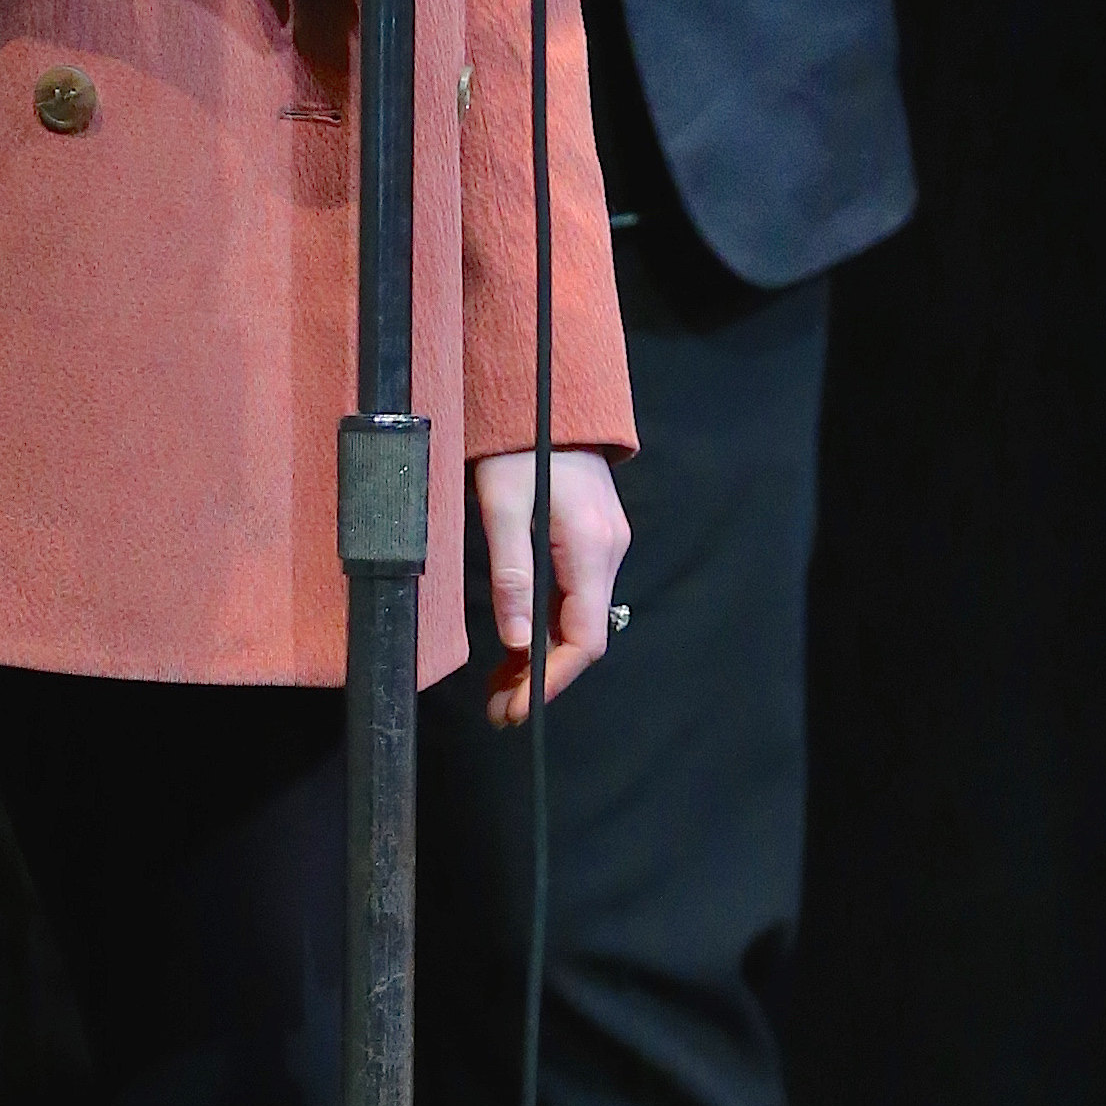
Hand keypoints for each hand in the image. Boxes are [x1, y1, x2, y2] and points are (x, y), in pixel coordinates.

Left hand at [473, 447, 630, 722]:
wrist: (546, 395)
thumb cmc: (518, 444)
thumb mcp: (502, 506)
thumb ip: (512, 573)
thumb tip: (515, 641)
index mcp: (590, 549)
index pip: (584, 639)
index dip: (552, 679)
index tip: (518, 708)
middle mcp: (608, 552)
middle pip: (582, 636)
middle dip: (541, 678)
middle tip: (498, 710)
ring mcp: (604, 545)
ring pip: (577, 620)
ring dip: (539, 657)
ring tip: (498, 689)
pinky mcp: (591, 538)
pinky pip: (573, 598)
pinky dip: (545, 627)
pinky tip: (516, 647)